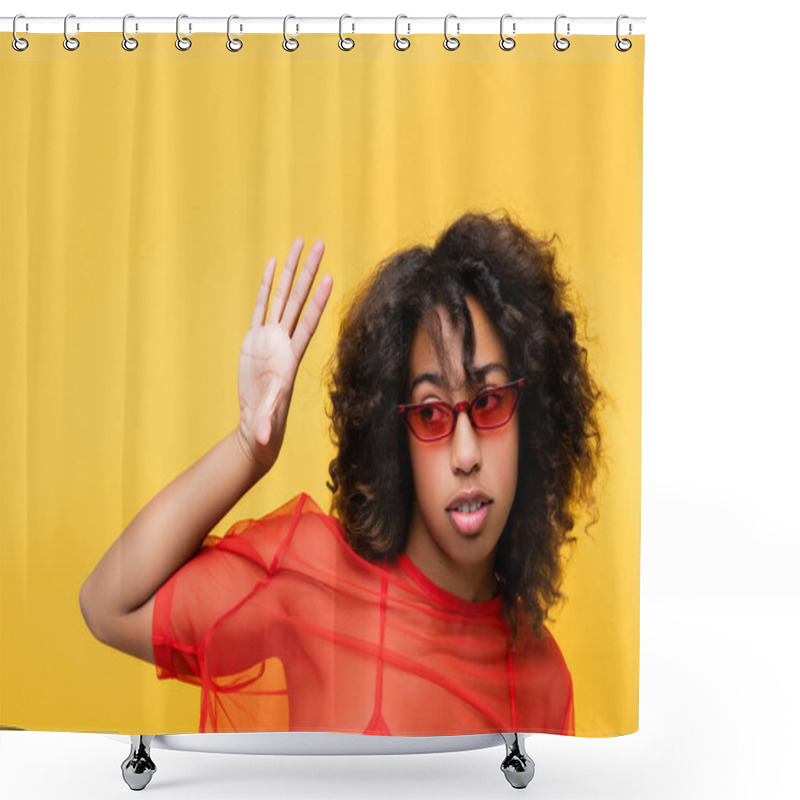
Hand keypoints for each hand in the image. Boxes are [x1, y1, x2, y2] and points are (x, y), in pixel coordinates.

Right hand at [236, 237, 332, 471]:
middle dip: (308, 271)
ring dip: (290, 271)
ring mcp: (270, 336)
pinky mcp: (254, 337)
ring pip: (282, 296)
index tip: (330, 278)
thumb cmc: (265, 422)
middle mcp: (283, 340)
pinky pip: (262, 305)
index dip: (318, 301)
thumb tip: (261, 437)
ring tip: (299, 244)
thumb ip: (263, 424)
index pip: (308, 322)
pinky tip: (274, 264)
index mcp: (290, 357)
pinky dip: (267, 285)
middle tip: (319, 244)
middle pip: (298, 299)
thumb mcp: (264, 422)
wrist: (257, 421)